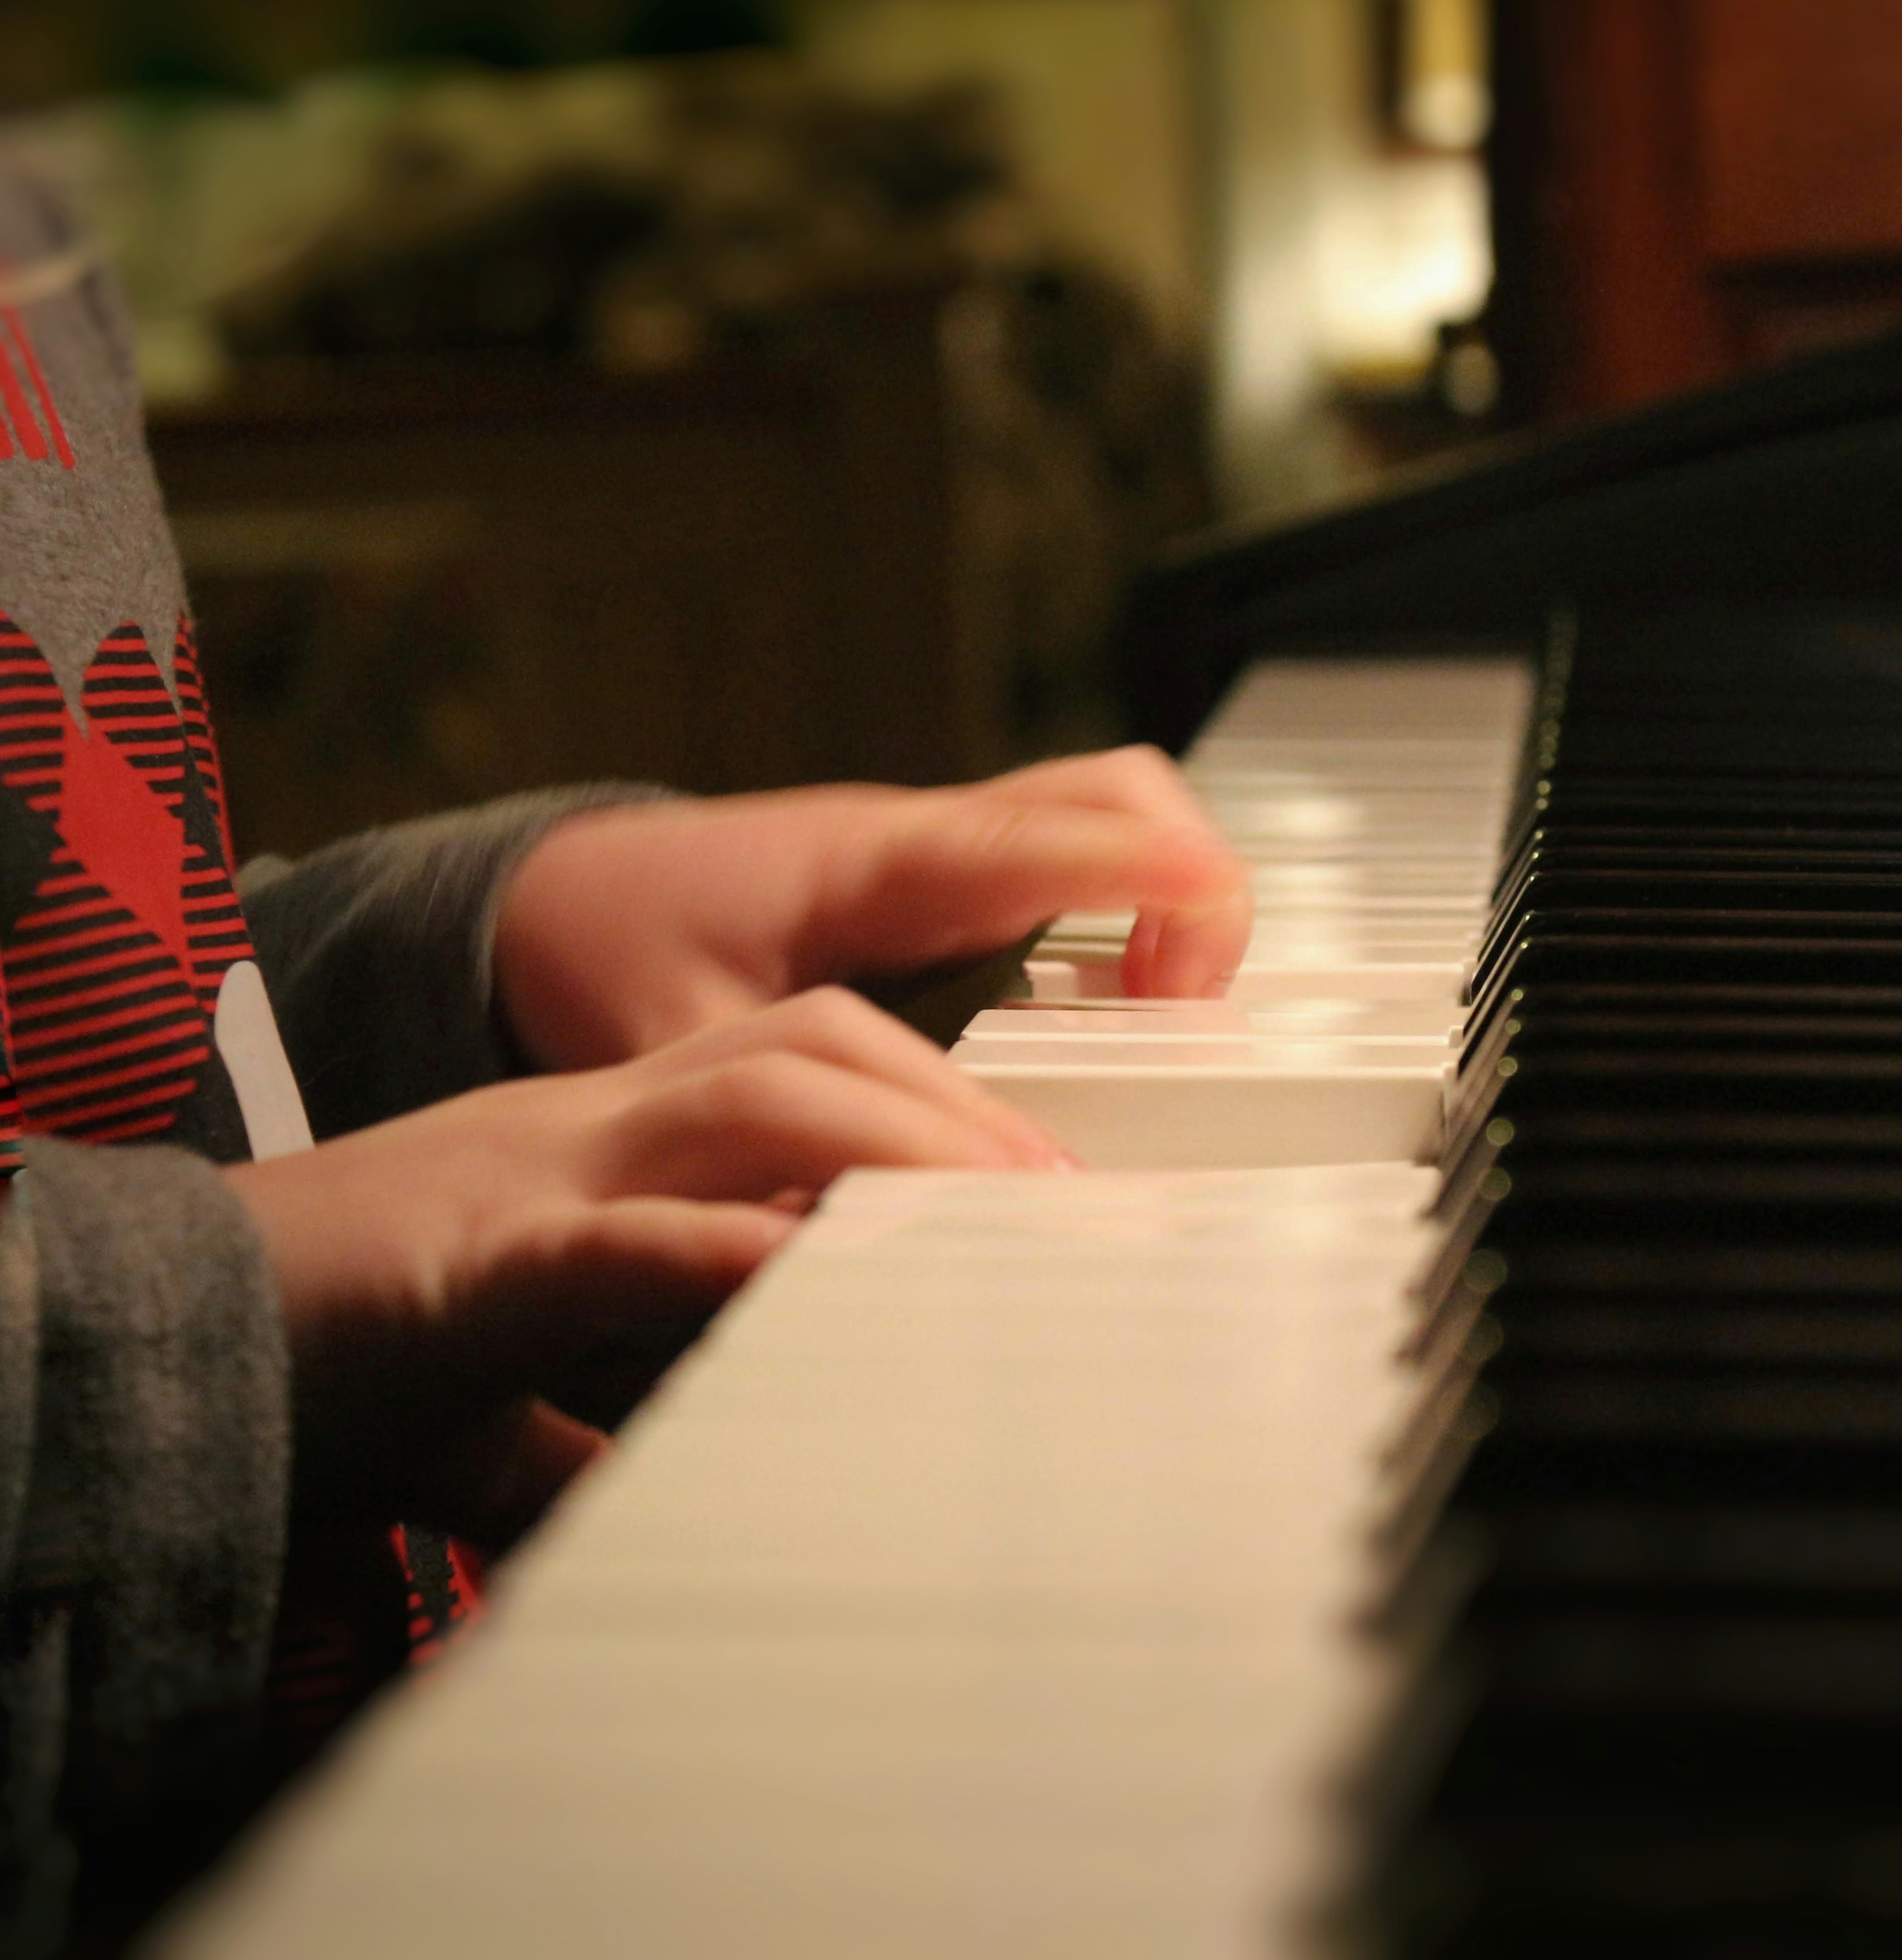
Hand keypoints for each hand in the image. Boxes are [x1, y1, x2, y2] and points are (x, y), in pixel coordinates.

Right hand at [227, 988, 1069, 1549]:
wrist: (139, 1339)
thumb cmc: (319, 1362)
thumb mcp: (489, 1394)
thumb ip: (586, 1429)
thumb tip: (673, 1495)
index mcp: (592, 1148)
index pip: (792, 1071)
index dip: (924, 1108)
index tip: (1031, 1180)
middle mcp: (576, 1133)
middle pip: (803, 1051)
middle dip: (948, 1108)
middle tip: (1066, 1192)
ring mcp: (522, 1178)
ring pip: (743, 1102)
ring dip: (890, 1147)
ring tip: (1003, 1207)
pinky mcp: (461, 1266)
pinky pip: (618, 1234)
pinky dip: (728, 1245)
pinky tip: (821, 1271)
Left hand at [495, 749, 1252, 1070]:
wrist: (562, 896)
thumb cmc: (611, 953)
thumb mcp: (667, 1051)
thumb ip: (752, 1140)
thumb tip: (836, 1236)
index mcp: (868, 866)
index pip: (1034, 836)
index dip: (1141, 871)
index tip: (1212, 919)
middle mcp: (927, 838)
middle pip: (1113, 792)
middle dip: (1190, 885)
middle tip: (1183, 1015)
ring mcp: (951, 847)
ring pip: (1112, 816)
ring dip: (1173, 902)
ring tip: (1162, 1025)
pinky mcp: (960, 877)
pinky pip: (1084, 861)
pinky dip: (1135, 916)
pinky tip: (1112, 1019)